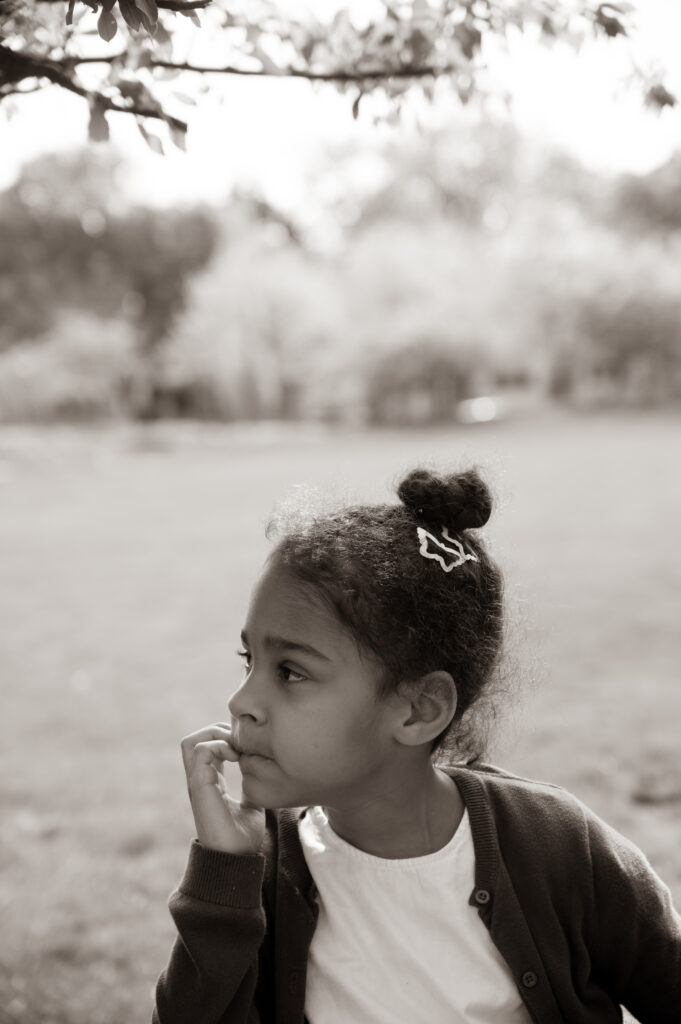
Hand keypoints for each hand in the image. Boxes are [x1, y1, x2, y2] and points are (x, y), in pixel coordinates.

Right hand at [180, 723, 264, 854]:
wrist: (237, 858)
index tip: (248, 744)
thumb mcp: (251, 802)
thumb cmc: (243, 836)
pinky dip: (219, 746)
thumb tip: (263, 771)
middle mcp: (199, 779)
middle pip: (194, 740)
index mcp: (210, 781)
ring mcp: (197, 782)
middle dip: (218, 730)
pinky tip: (236, 757)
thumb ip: (252, 785)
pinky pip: (200, 753)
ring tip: (237, 748)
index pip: (207, 747)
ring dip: (216, 736)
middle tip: (241, 741)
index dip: (225, 737)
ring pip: (191, 742)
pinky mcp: (200, 786)